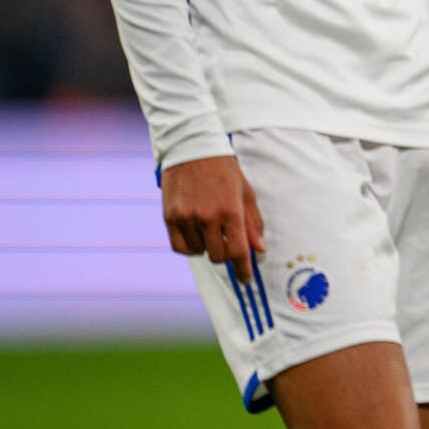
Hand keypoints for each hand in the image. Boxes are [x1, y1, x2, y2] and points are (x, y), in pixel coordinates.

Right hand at [160, 154, 264, 280]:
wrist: (193, 149)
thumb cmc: (224, 171)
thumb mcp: (245, 193)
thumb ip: (253, 223)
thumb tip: (259, 250)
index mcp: (230, 211)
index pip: (238, 251)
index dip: (244, 269)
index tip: (246, 279)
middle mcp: (207, 217)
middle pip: (218, 256)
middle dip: (226, 254)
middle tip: (227, 243)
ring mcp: (186, 218)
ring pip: (199, 252)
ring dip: (207, 248)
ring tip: (210, 228)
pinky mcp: (169, 217)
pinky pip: (180, 247)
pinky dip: (190, 247)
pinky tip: (196, 234)